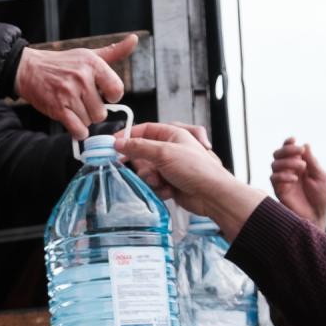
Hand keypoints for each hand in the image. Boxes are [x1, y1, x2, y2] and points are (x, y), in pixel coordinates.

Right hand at [13, 35, 133, 137]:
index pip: (117, 90)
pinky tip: (72, 121)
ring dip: (83, 119)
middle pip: (102, 112)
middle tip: (82, 101)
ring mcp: (69, 94)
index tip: (103, 95)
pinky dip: (77, 131)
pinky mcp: (58, 108)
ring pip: (90, 121)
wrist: (29, 69)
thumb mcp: (89, 55)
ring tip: (73, 106)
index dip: (112, 96)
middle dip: (93, 111)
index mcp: (93, 64)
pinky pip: (78, 130)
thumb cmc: (62, 63)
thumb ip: (114, 52)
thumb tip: (134, 40)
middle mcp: (82, 78)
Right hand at [115, 122, 267, 234]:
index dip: (128, 136)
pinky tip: (169, 190)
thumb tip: (119, 143)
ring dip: (151, 178)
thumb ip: (138, 147)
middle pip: (142, 154)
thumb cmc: (196, 169)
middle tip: (149, 170)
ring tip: (162, 182)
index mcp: (172, 134)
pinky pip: (153, 184)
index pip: (144, 130)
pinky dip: (158, 188)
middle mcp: (170, 149)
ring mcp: (170, 167)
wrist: (212, 195)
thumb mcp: (164, 153)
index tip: (113, 144)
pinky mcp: (170, 183)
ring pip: (146, 171)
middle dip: (143, 165)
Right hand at [270, 137, 325, 229]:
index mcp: (300, 165)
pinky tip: (294, 179)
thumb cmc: (320, 197)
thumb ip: (312, 162)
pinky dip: (283, 175)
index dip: (288, 143)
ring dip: (287, 162)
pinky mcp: (278, 190)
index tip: (293, 139)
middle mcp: (289, 171)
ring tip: (301, 166)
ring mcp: (283, 180)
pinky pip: (274, 178)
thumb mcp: (321, 177)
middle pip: (278, 154)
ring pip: (275, 164)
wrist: (316, 215)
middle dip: (287, 150)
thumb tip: (305, 145)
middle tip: (299, 152)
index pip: (289, 150)